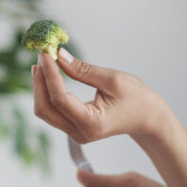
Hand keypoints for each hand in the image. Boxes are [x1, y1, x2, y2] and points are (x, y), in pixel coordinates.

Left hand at [32, 49, 160, 142]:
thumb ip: (83, 70)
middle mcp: (80, 132)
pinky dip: (47, 92)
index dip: (49, 74)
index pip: (59, 99)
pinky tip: (48, 74)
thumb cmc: (137, 99)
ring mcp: (75, 133)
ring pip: (45, 111)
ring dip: (40, 86)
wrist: (148, 119)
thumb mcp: (113, 79)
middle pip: (45, 109)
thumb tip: (59, 56)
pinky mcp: (73, 127)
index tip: (46, 53)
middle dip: (39, 81)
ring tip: (43, 62)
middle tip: (41, 56)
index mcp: (91, 123)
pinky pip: (52, 111)